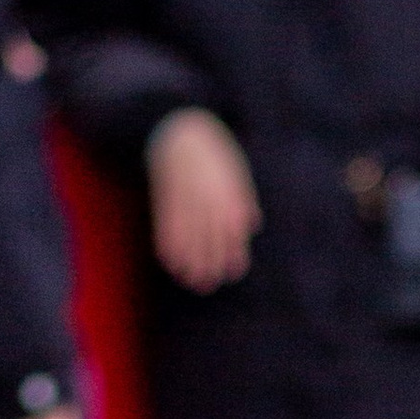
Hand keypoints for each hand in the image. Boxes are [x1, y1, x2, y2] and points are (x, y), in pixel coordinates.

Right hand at [148, 107, 261, 289]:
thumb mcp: (236, 173)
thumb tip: (253, 226)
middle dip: (210, 266)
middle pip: (210, 241)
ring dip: (190, 264)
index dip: (234, 255)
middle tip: (208, 285)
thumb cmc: (214, 155)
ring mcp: (186, 202)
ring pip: (188, 240)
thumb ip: (244, 200)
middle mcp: (208, 203)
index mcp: (228, 197)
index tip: (233, 273)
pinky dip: (168, 248)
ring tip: (192, 282)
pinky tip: (171, 264)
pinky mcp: (166, 200)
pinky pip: (167, 229)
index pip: (233, 234)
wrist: (182, 132)